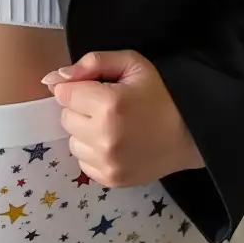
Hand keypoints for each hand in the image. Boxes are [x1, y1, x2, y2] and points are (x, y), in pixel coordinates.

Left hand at [42, 49, 203, 186]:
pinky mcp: (111, 179)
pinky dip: (93, 152)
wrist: (191, 133)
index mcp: (109, 104)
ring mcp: (107, 162)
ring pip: (72, 141)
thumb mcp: (132, 64)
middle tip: (107, 107)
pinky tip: (115, 143)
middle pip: (66, 117)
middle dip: (81, 109)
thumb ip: (91, 63)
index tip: (96, 89)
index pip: (63, 93)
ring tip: (112, 126)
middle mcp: (104, 136)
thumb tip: (53, 78)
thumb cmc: (161, 93)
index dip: (77, 87)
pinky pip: (83, 162)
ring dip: (85, 132)